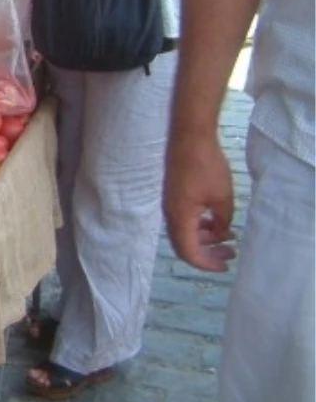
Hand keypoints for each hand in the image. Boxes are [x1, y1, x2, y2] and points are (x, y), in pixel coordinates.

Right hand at [163, 129, 236, 271]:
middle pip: (184, 245)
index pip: (188, 252)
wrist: (189, 137)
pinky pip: (184, 219)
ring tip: (228, 235)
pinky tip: (216, 219)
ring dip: (205, 238)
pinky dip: (199, 225)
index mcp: (180, 217)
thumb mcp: (222, 198)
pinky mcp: (173, 195)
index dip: (206, 264)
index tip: (225, 264)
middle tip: (230, 253)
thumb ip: (222, 220)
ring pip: (185, 232)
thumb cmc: (206, 167)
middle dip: (207, 253)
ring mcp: (170, 203)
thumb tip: (221, 231)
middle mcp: (170, 214)